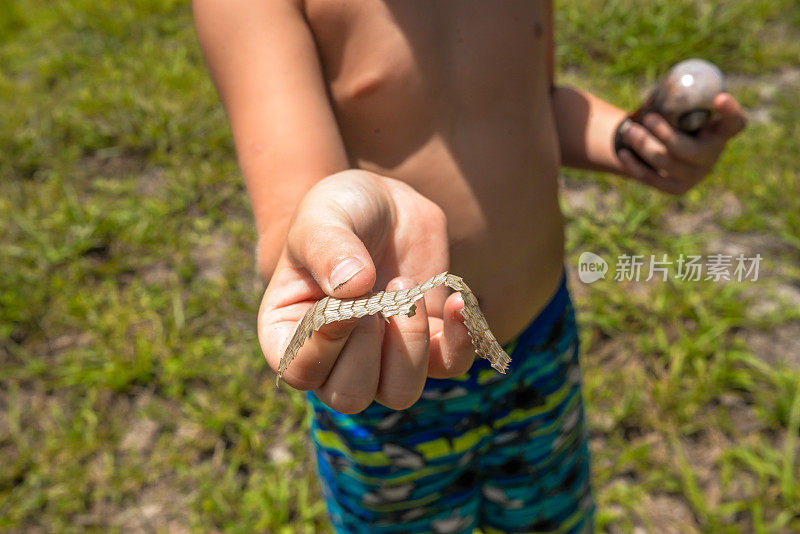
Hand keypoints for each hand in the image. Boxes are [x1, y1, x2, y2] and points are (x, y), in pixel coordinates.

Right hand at [258, 170, 473, 412]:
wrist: (384, 204)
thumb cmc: (339, 210)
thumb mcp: (322, 217)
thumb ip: (328, 248)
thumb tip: (352, 286)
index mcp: (290, 333)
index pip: (300, 371)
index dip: (325, 346)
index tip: (349, 305)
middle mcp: (333, 358)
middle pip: (350, 396)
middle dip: (370, 349)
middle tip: (377, 294)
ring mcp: (382, 357)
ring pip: (400, 393)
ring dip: (410, 347)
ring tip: (405, 289)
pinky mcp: (428, 344)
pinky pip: (450, 365)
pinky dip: (460, 340)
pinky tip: (457, 301)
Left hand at [618, 93, 745, 194]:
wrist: (653, 147)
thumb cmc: (668, 118)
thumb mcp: (676, 105)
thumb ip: (677, 96)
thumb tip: (670, 78)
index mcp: (718, 132)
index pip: (735, 123)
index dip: (731, 113)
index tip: (719, 97)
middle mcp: (711, 155)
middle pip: (692, 151)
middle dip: (667, 135)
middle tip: (648, 118)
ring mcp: (694, 175)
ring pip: (667, 163)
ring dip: (644, 145)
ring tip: (628, 130)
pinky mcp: (675, 188)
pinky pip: (652, 178)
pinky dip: (635, 165)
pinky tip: (623, 153)